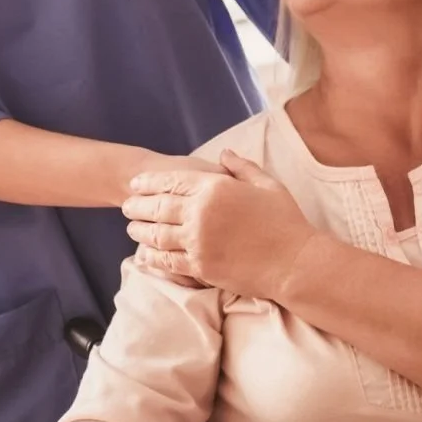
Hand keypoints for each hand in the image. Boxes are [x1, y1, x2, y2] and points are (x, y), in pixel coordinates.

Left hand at [122, 150, 318, 299]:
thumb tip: (223, 154)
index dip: (148, 183)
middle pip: (158, 207)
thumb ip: (241, 167)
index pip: (171, 181)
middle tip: (125, 206)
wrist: (295, 263)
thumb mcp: (266, 184)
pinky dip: (152, 257)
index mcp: (215, 188)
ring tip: (131, 228)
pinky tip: (144, 255)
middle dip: (137, 206)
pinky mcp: (200, 267)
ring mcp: (198, 242)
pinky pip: (167, 261)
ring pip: (157, 234)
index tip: (135, 184)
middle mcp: (200, 213)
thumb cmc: (285, 221)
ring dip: (140, 230)